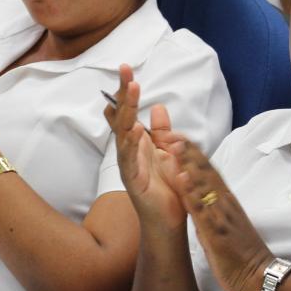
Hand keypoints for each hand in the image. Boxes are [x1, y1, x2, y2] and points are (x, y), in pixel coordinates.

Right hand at [103, 65, 184, 231]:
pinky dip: (130, 142)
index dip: (127, 91)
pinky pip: (128, 158)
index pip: (129, 111)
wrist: (168, 221)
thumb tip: (159, 107)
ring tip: (132, 89)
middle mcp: (128, 150)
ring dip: (127, 109)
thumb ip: (163, 132)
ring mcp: (127, 164)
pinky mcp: (131, 179)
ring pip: (123, 132)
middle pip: (123, 115)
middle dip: (124, 91)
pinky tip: (133, 127)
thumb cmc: (167, 189)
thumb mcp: (168, 153)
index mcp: (138, 142)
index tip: (127, 68)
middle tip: (125, 68)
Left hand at [164, 138, 271, 290]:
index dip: (190, 152)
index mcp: (224, 200)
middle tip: (169, 131)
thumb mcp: (221, 224)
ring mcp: (222, 215)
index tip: (174, 135)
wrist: (259, 276)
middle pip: (205, 170)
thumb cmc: (239, 252)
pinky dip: (192, 193)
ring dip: (189, 163)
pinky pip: (203, 210)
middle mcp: (224, 202)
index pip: (207, 170)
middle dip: (187, 150)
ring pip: (204, 185)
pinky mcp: (218, 231)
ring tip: (174, 144)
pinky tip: (182, 179)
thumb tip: (193, 197)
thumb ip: (208, 208)